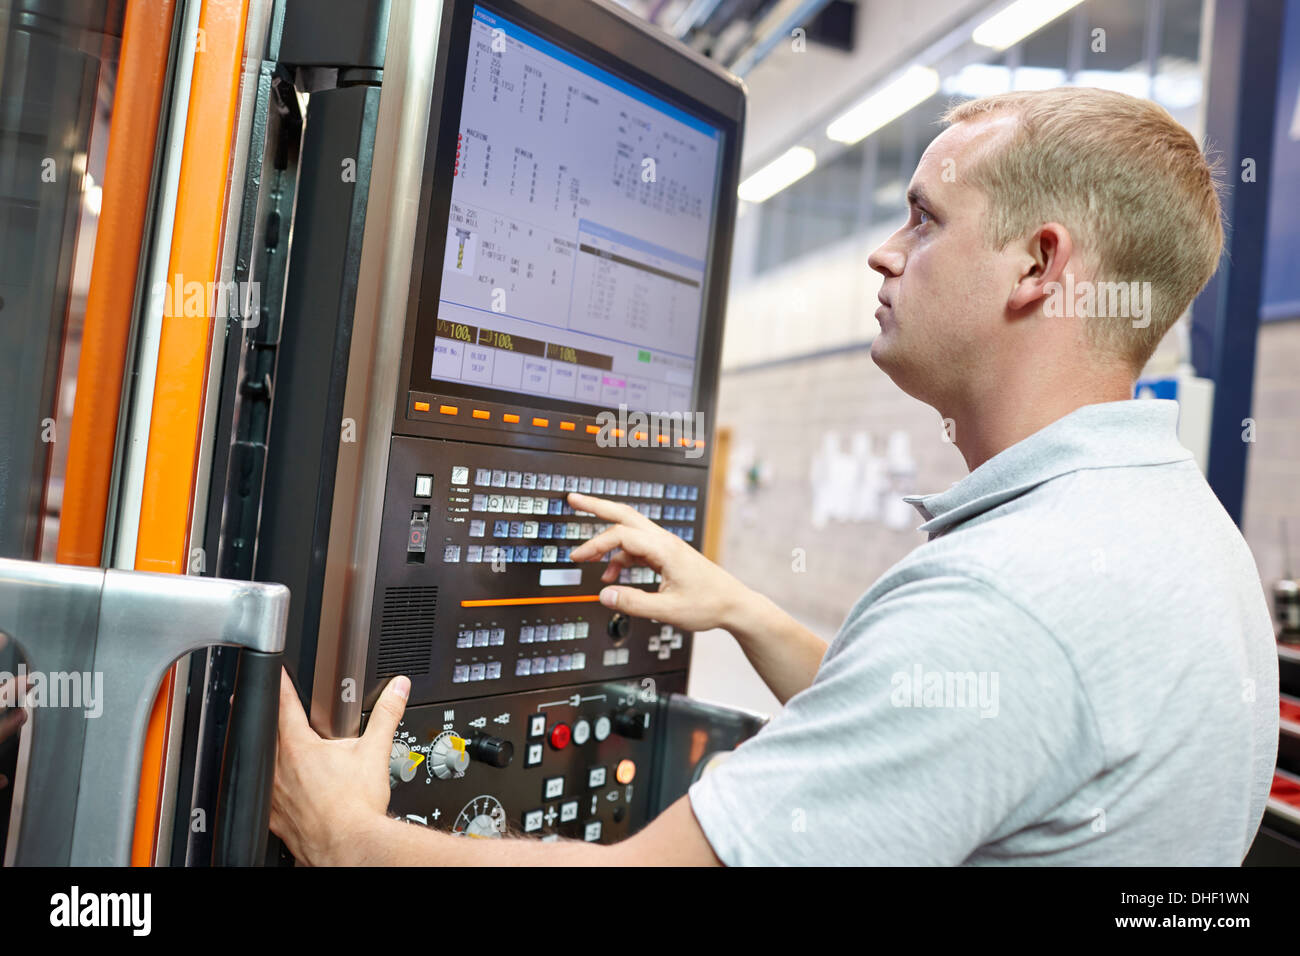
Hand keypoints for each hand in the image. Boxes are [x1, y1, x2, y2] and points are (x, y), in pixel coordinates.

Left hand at [271, 668, 408, 864]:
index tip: (276, 673)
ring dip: (262, 751)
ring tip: (268, 744)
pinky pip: (262, 795)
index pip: (284, 705)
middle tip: (260, 701)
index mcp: (299, 748)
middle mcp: (279, 770)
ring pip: (258, 764)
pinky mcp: (274, 817)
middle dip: (264, 714)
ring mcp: (273, 795)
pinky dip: (266, 786)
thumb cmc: (357, 806)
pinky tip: (276, 788)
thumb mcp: (375, 751)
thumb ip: (386, 714)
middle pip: (263, 731)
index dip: (281, 685)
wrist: (349, 845)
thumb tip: (397, 690)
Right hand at [566, 491, 752, 632]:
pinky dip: (620, 558)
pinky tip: (612, 576)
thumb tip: (604, 594)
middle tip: (573, 499)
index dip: (596, 545)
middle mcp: (665, 542)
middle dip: (597, 506)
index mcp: (665, 550)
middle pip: (625, 514)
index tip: (578, 557)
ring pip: (630, 530)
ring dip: (606, 538)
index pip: (622, 535)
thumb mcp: (668, 610)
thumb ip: (633, 603)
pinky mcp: (667, 556)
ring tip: (585, 554)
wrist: (734, 605)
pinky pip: (637, 549)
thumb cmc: (709, 605)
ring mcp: (666, 547)